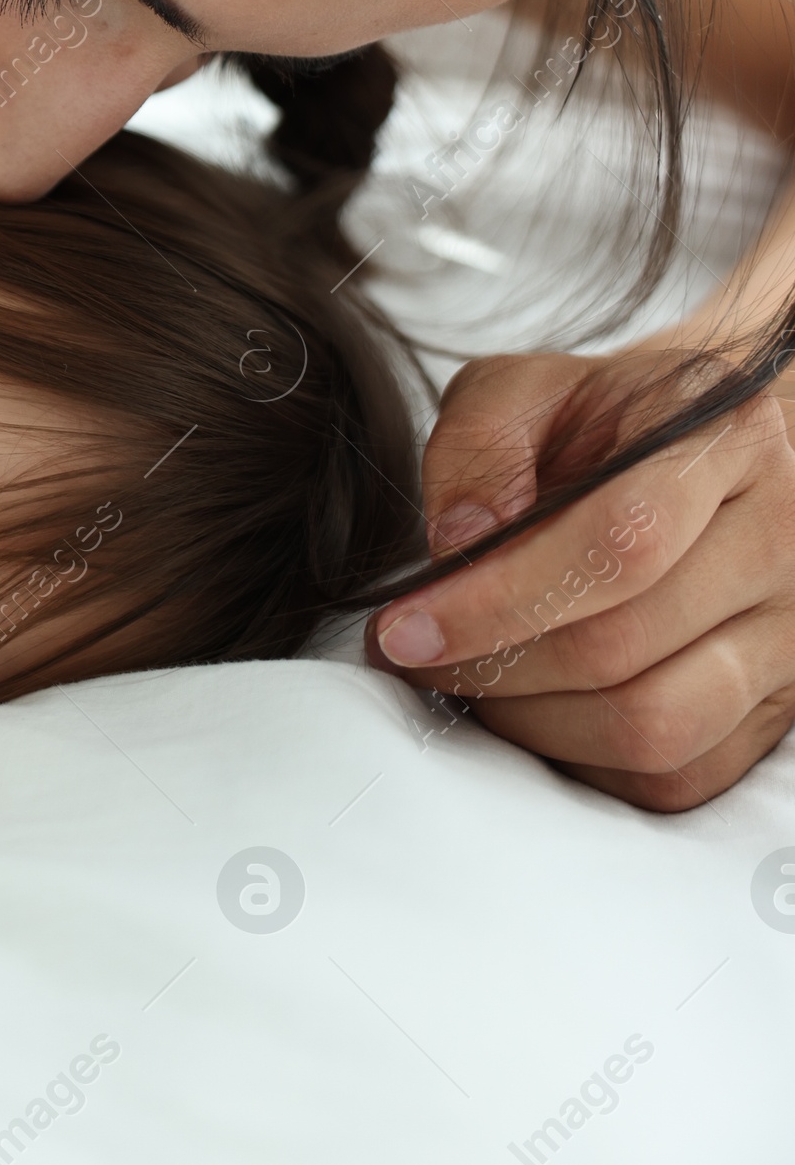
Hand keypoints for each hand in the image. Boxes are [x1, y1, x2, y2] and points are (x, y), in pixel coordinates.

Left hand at [368, 349, 794, 809]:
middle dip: (496, 666)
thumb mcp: (535, 389)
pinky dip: (588, 764)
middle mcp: (782, 536)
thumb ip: (482, 439)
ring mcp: (791, 631)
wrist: (705, 451)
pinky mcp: (782, 705)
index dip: (499, 599)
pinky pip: (680, 776)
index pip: (620, 542)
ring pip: (656, 728)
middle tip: (418, 658)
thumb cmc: (612, 421)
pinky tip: (538, 712)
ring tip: (475, 682)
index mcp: (726, 438)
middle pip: (626, 646)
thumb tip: (458, 540)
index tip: (408, 625)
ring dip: (534, 724)